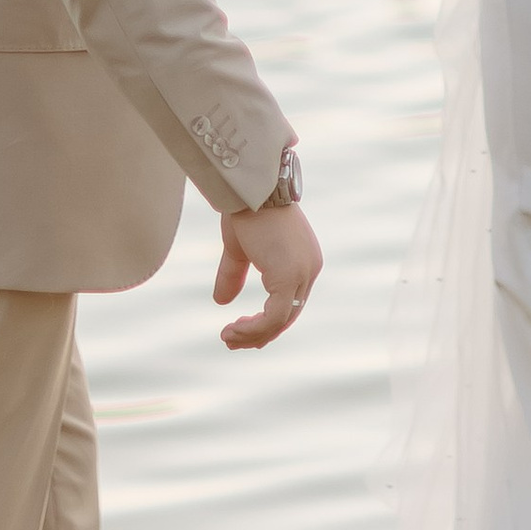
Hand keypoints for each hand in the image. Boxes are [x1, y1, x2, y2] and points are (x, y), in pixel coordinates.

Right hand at [214, 200, 322, 349]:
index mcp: (303, 260)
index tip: (242, 330)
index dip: (267, 321)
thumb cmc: (246, 210)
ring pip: (281, 320)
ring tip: (227, 337)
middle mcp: (309, 269)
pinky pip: (273, 317)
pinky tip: (232, 329)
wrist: (249, 188)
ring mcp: (302, 273)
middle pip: (288, 315)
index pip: (291, 302)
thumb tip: (221, 302)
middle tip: (231, 341)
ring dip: (252, 334)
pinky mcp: (289, 277)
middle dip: (259, 333)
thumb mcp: (240, 249)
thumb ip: (235, 275)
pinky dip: (253, 329)